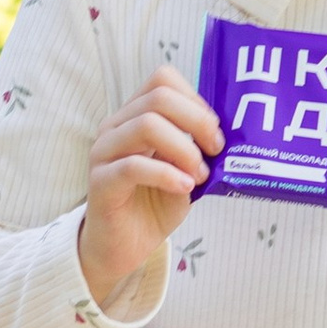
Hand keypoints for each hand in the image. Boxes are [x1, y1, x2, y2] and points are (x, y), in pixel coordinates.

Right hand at [79, 70, 219, 312]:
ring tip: (198, 175)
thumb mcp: (185, 170)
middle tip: (215, 151)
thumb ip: (197, 147)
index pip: (163, 80)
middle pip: (159, 98)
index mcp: (134, 116)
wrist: (122, 248)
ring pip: (147, 125)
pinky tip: (185, 188)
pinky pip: (134, 166)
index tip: (214, 132)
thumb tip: (225, 134)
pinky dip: (167, 175)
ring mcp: (104, 152)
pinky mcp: (100, 181)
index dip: (196, 100)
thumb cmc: (154, 205)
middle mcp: (115, 126)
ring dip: (184, 149)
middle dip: (198, 122)